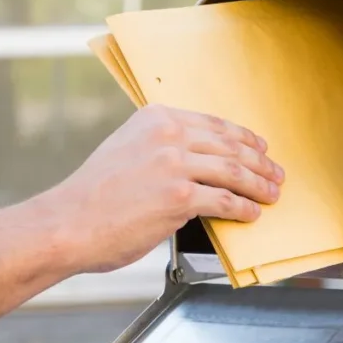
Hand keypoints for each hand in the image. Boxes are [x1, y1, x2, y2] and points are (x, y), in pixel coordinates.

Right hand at [31, 104, 285, 274]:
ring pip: (233, 172)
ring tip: (271, 194)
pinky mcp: (178, 197)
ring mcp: (174, 165)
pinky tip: (250, 214)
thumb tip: (196, 163)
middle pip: (229, 146)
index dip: (244, 137)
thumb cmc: (92, 196)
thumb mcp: (126, 150)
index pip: (214, 124)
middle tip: (275, 174)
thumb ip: (160, 148)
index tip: (260, 148)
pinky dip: (242, 209)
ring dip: (258, 185)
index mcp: (156, 118)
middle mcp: (167, 135)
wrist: (67, 223)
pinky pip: (224, 201)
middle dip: (259, 162)